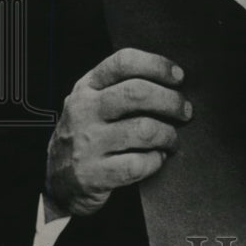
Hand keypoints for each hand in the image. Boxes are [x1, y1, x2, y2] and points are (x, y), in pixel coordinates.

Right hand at [45, 48, 190, 217]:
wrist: (59, 183)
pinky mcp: (94, 174)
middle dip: (171, 101)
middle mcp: (84, 111)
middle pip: (137, 93)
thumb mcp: (93, 103)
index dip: (157, 65)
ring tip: (171, 139)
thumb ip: (122, 87)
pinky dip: (156, 160)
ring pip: (144, 129)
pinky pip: (139, 163)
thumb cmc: (88, 136)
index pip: (124, 62)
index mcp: (87, 87)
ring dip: (168, 134)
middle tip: (185, 111)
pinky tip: (156, 158)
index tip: (178, 76)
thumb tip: (173, 82)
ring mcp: (87, 143)